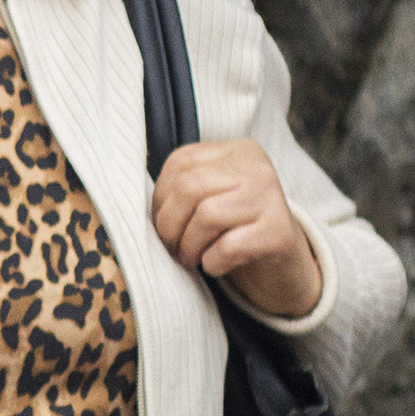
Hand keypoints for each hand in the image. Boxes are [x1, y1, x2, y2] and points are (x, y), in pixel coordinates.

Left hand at [154, 139, 320, 316]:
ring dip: (188, 247)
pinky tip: (217, 265)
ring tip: (191, 258)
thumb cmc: (233, 229)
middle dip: (169, 226)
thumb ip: (181, 189)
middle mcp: (257, 167)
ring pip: (207, 216)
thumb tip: (132, 204)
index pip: (179, 163)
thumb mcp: (210, 198)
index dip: (159, 198)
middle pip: (189, 188)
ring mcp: (272, 197)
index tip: (163, 222)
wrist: (282, 264)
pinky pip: (228, 247)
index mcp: (236, 150)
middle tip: (172, 248)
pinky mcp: (279, 232)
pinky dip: (212, 263)